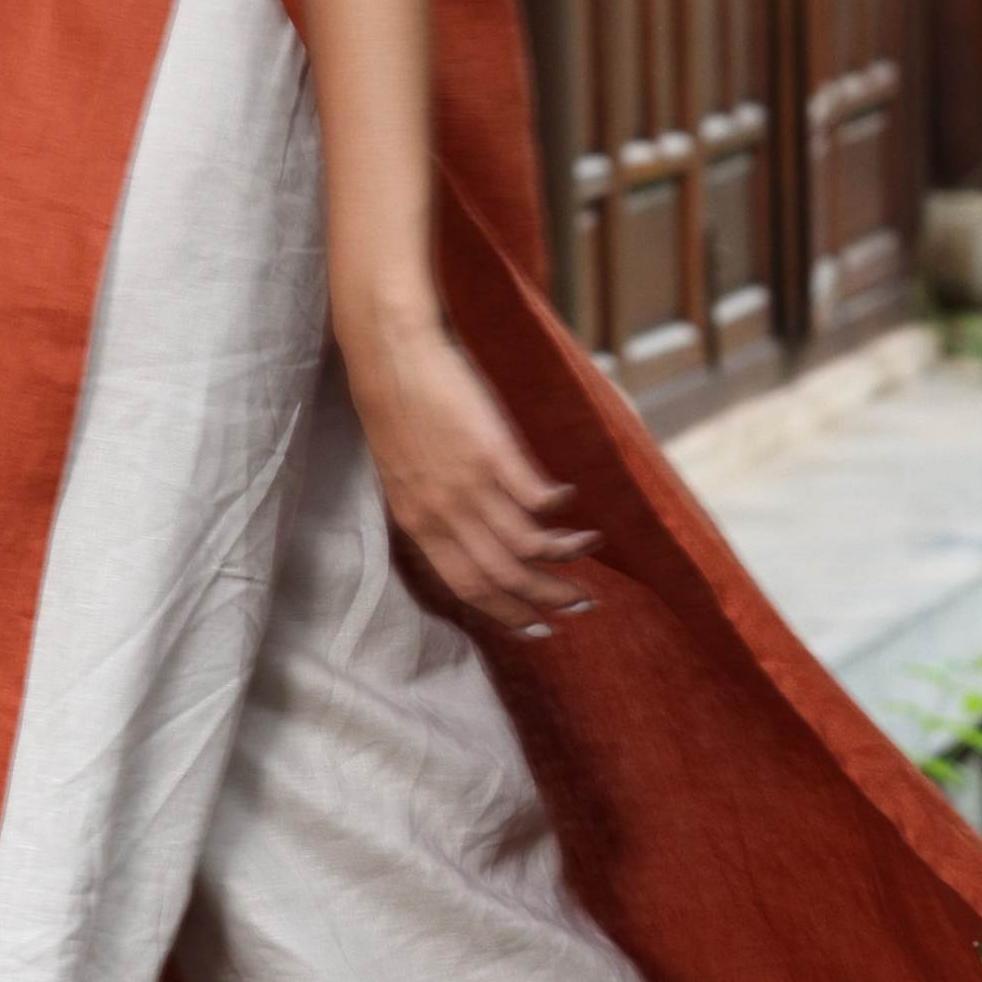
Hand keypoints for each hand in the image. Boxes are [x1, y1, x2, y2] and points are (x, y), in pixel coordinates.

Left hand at [342, 316, 597, 633]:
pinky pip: (536, 499)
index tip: (539, 627)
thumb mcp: (403, 472)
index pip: (468, 587)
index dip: (507, 613)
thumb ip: (430, 507)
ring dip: (566, 554)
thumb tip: (461, 532)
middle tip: (584, 603)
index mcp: (418, 522)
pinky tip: (574, 501)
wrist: (390, 354)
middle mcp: (444, 513)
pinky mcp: (491, 452)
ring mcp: (468, 485)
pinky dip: (560, 509)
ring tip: (591, 547)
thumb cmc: (396, 407)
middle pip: (504, 576)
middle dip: (548, 597)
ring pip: (527, 545)